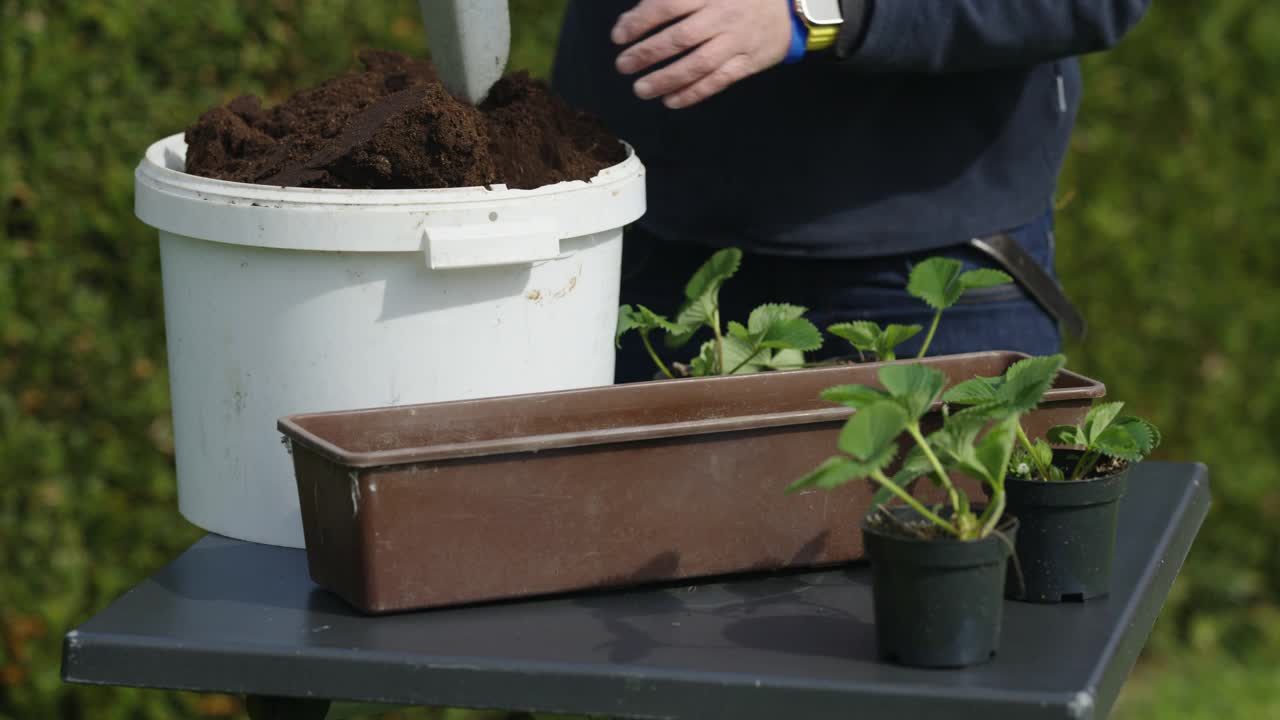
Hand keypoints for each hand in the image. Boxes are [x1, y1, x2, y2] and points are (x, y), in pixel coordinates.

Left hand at [612, 0, 793, 108]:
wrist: (791, 8)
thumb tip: (638, 12)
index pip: (667, 6)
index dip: (639, 21)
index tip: (618, 36)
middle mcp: (722, 18)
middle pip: (678, 38)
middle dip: (646, 54)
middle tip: (623, 66)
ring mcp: (735, 43)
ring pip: (696, 65)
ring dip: (665, 79)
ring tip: (641, 89)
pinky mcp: (746, 63)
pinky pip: (717, 82)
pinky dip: (693, 93)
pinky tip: (671, 101)